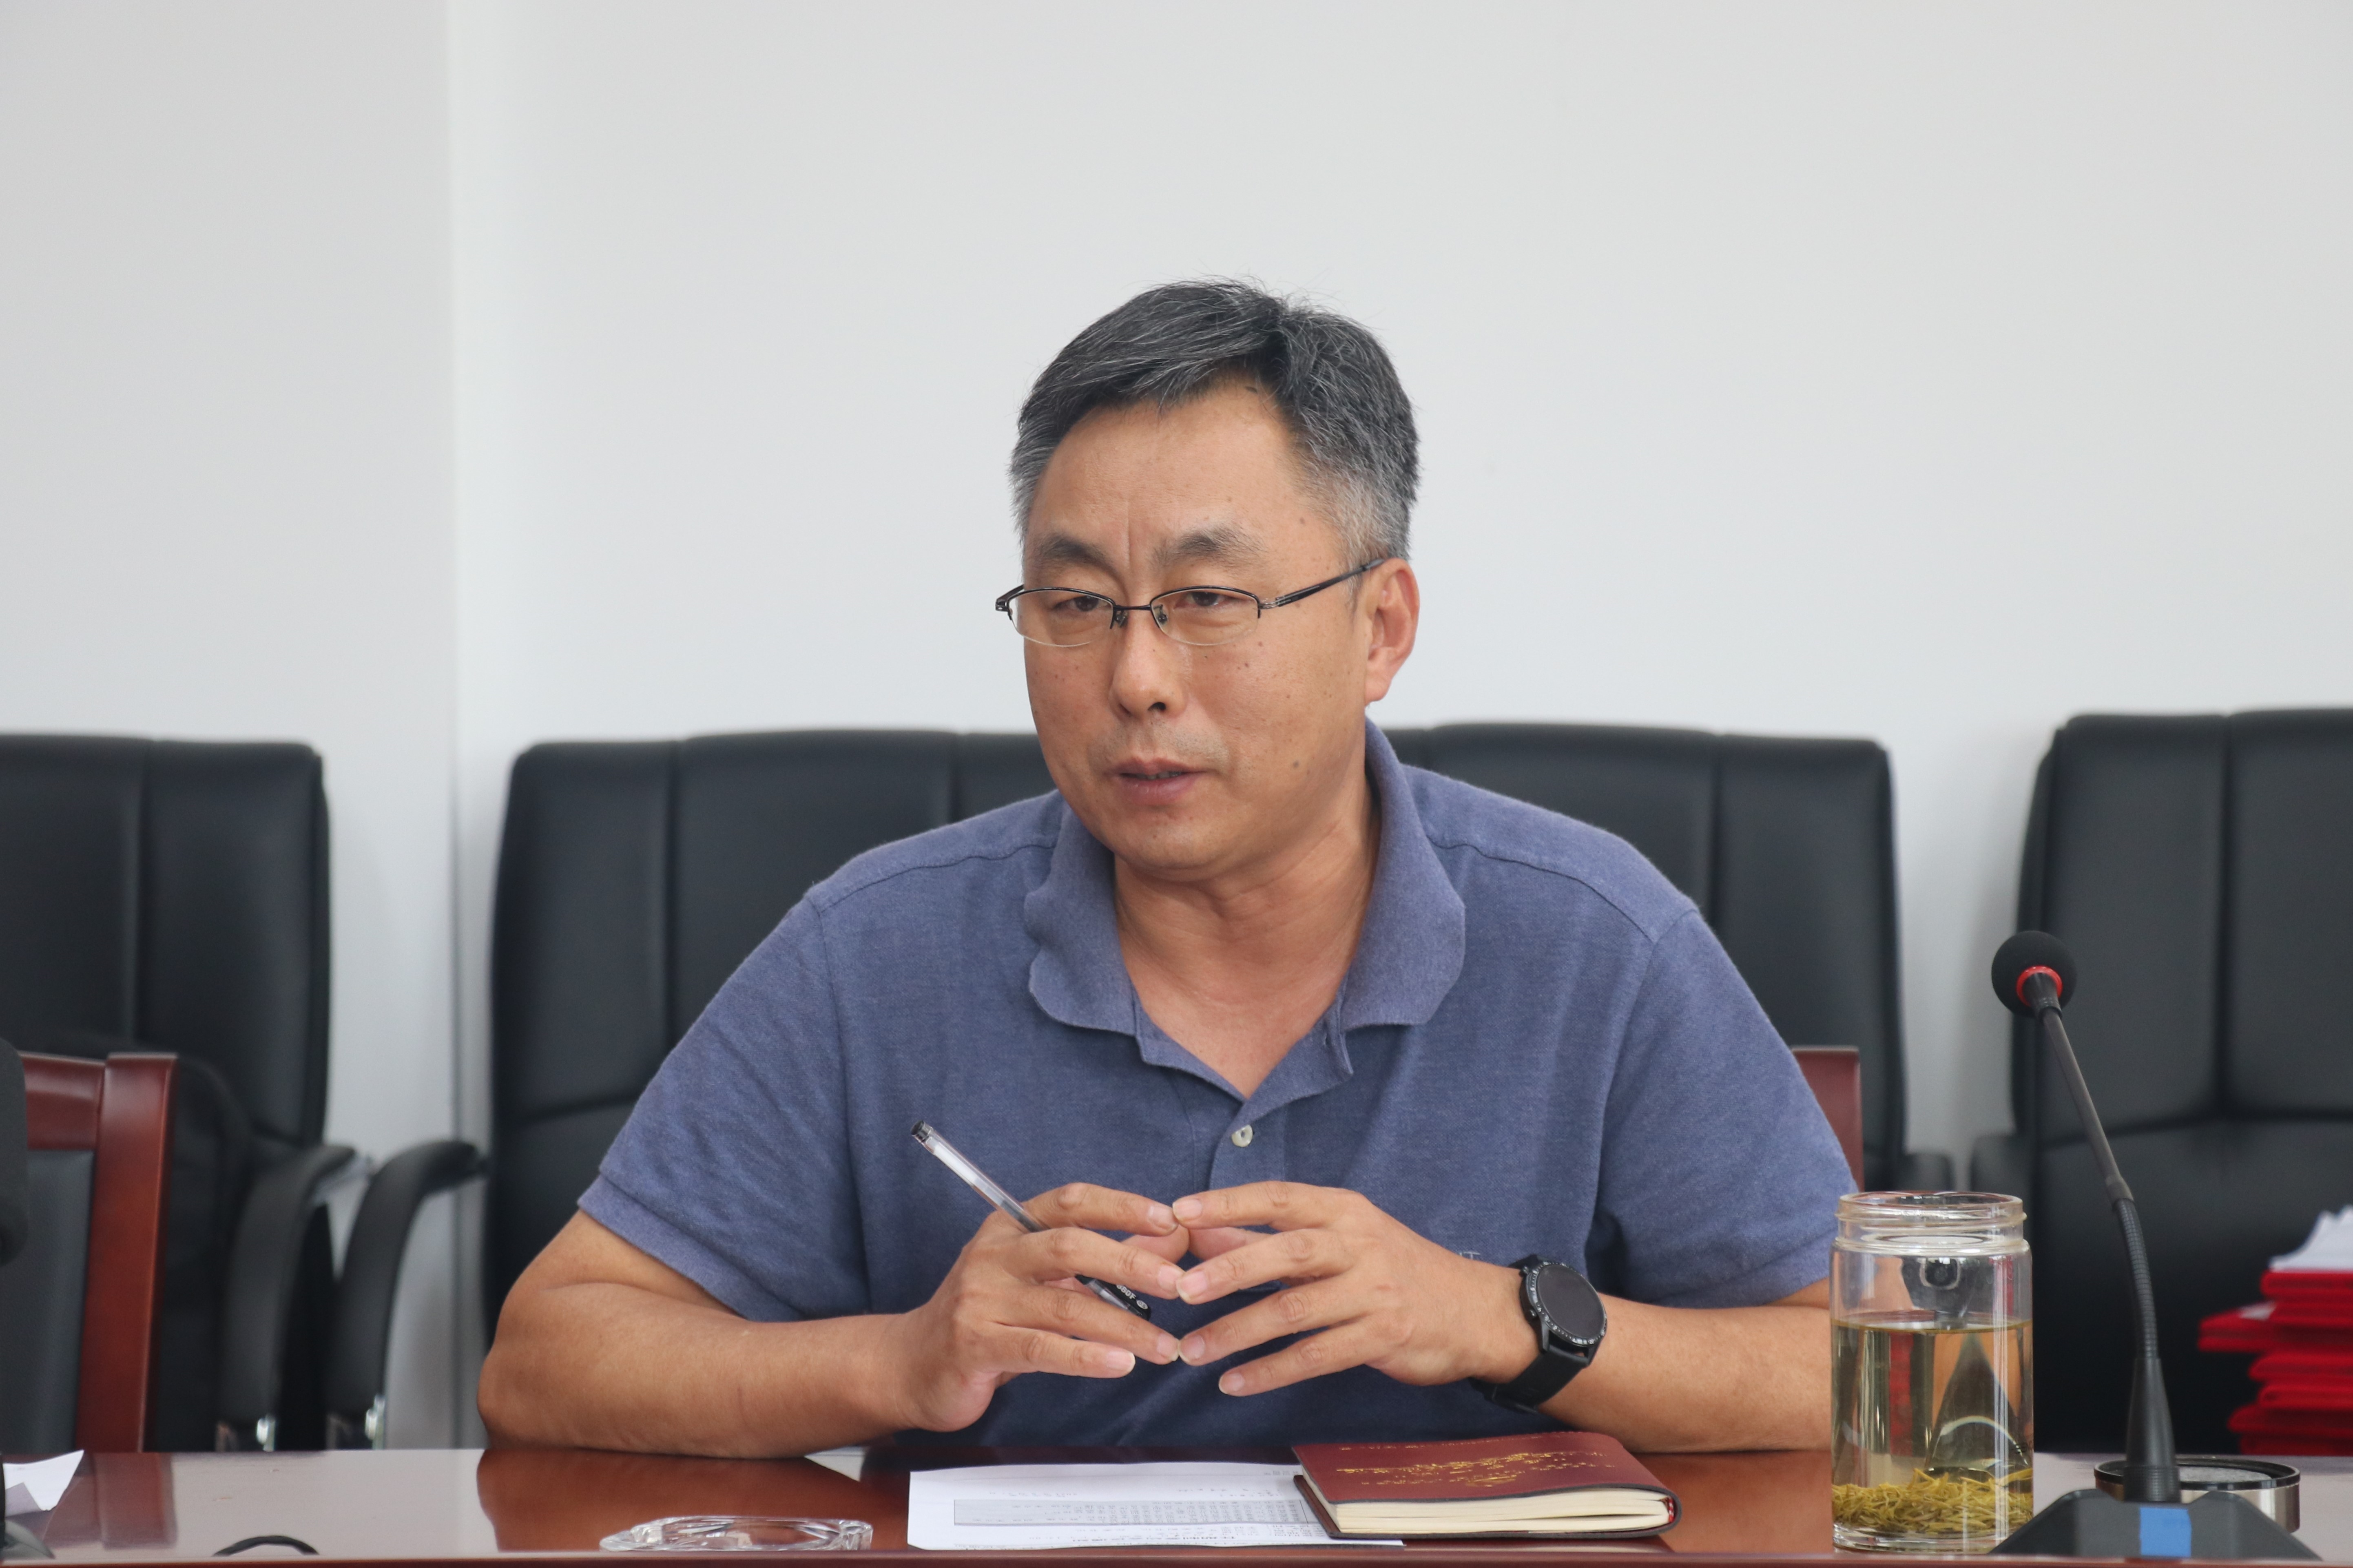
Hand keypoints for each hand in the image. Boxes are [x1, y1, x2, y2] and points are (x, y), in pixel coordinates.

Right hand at [885, 1184, 1186, 1431]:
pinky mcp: (977, 1345)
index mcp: (1011, 1227)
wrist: (914, 1363)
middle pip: (1069, 1247)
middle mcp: (993, 1255)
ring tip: (1166, 1347)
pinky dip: (1087, 1357)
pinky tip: (1121, 1364)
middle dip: (1130, 1264)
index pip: (1071, 1201)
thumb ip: (1104, 1261)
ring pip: (1064, 1307)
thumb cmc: (991, 1316)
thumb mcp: (1044, 1279)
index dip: (1121, 1206)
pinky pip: (1042, 1349)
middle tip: (1178, 1286)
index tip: (1169, 1218)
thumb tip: (1173, 1240)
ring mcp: (981, 1300)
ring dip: (1123, 1327)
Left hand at [1167, 1182, 1533, 1396]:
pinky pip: (1316, 1355)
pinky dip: (1271, 1371)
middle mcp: (1359, 1244)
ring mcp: (1374, 1290)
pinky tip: (1237, 1382)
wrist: (1474, 1311)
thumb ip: (1270, 1239)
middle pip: (1287, 1251)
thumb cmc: (1394, 1269)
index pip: (1279, 1197)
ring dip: (1239, 1332)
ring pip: (1296, 1309)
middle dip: (1230, 1268)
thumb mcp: (1340, 1241)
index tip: (1181, 1211)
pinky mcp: (1383, 1336)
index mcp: (1344, 1212)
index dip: (1229, 1203)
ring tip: (1195, 1350)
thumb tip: (1201, 1233)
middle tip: (1182, 1289)